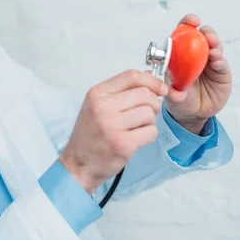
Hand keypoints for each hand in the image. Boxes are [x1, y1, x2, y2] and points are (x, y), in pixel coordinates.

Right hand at [59, 70, 167, 194]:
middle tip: (146, 113)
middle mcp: (103, 107)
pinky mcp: (123, 143)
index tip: (161, 88)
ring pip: (149, 113)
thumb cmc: (89, 135)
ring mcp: (113, 125)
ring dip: (149, 121)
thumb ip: (120, 92)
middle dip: (153, 103)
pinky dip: (148, 135)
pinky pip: (151, 131)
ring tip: (136, 127)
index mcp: (96, 94)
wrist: (78, 163)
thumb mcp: (96, 106)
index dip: (152, 80)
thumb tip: (149, 77)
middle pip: (145, 94)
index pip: (131, 76)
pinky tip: (136, 138)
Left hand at [163, 14, 232, 133]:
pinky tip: (217, 62)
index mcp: (181, 53)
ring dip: (215, 45)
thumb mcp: (170, 94)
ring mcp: (210, 62)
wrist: (193, 114)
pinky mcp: (222, 73)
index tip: (191, 21)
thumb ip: (169, 90)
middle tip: (205, 34)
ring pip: (215, 47)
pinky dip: (220, 61)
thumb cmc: (178, 99)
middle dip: (206, 31)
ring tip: (213, 50)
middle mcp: (197, 55)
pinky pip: (222, 64)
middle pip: (203, 36)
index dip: (187, 24)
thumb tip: (161, 86)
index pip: (184, 33)